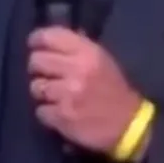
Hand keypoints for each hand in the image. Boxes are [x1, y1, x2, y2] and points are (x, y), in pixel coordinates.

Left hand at [27, 26, 144, 157]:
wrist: (129, 125)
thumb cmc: (113, 89)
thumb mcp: (102, 60)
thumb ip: (76, 49)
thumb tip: (48, 40)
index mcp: (88, 53)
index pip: (49, 37)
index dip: (36, 40)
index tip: (34, 45)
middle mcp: (76, 70)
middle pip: (36, 61)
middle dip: (38, 68)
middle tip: (47, 75)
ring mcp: (68, 94)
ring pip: (35, 87)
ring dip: (43, 93)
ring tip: (57, 96)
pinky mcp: (62, 116)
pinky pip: (40, 110)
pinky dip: (47, 113)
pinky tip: (60, 112)